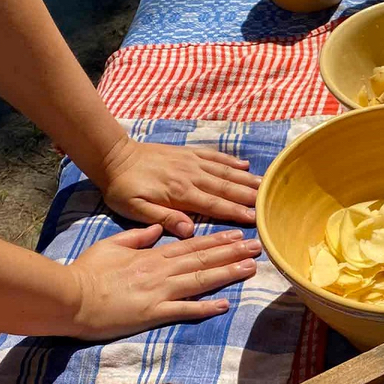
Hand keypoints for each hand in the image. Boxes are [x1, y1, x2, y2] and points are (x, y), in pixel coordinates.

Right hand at [67, 225, 260, 339]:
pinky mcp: (152, 313)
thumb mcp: (112, 245)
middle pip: (204, 260)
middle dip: (233, 253)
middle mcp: (161, 271)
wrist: (69, 297)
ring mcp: (159, 292)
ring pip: (201, 280)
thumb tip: (160, 228)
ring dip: (228, 274)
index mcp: (152, 255)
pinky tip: (225, 305)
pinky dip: (205, 308)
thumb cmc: (87, 272)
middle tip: (258, 247)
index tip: (238, 235)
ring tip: (251, 267)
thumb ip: (139, 237)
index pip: (192, 245)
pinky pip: (184, 310)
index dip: (218, 241)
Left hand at [98, 139, 261, 236]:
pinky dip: (231, 160)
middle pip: (226, 187)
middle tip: (270, 202)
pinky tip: (245, 164)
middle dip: (249, 196)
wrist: (114, 157)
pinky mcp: (188, 153)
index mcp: (180, 194)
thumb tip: (189, 230)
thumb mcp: (136, 210)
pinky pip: (214, 156)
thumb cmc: (123, 188)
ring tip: (266, 185)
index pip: (215, 205)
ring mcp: (192, 162)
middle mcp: (192, 176)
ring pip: (225, 171)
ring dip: (246, 178)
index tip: (255, 218)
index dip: (236, 212)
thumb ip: (163, 219)